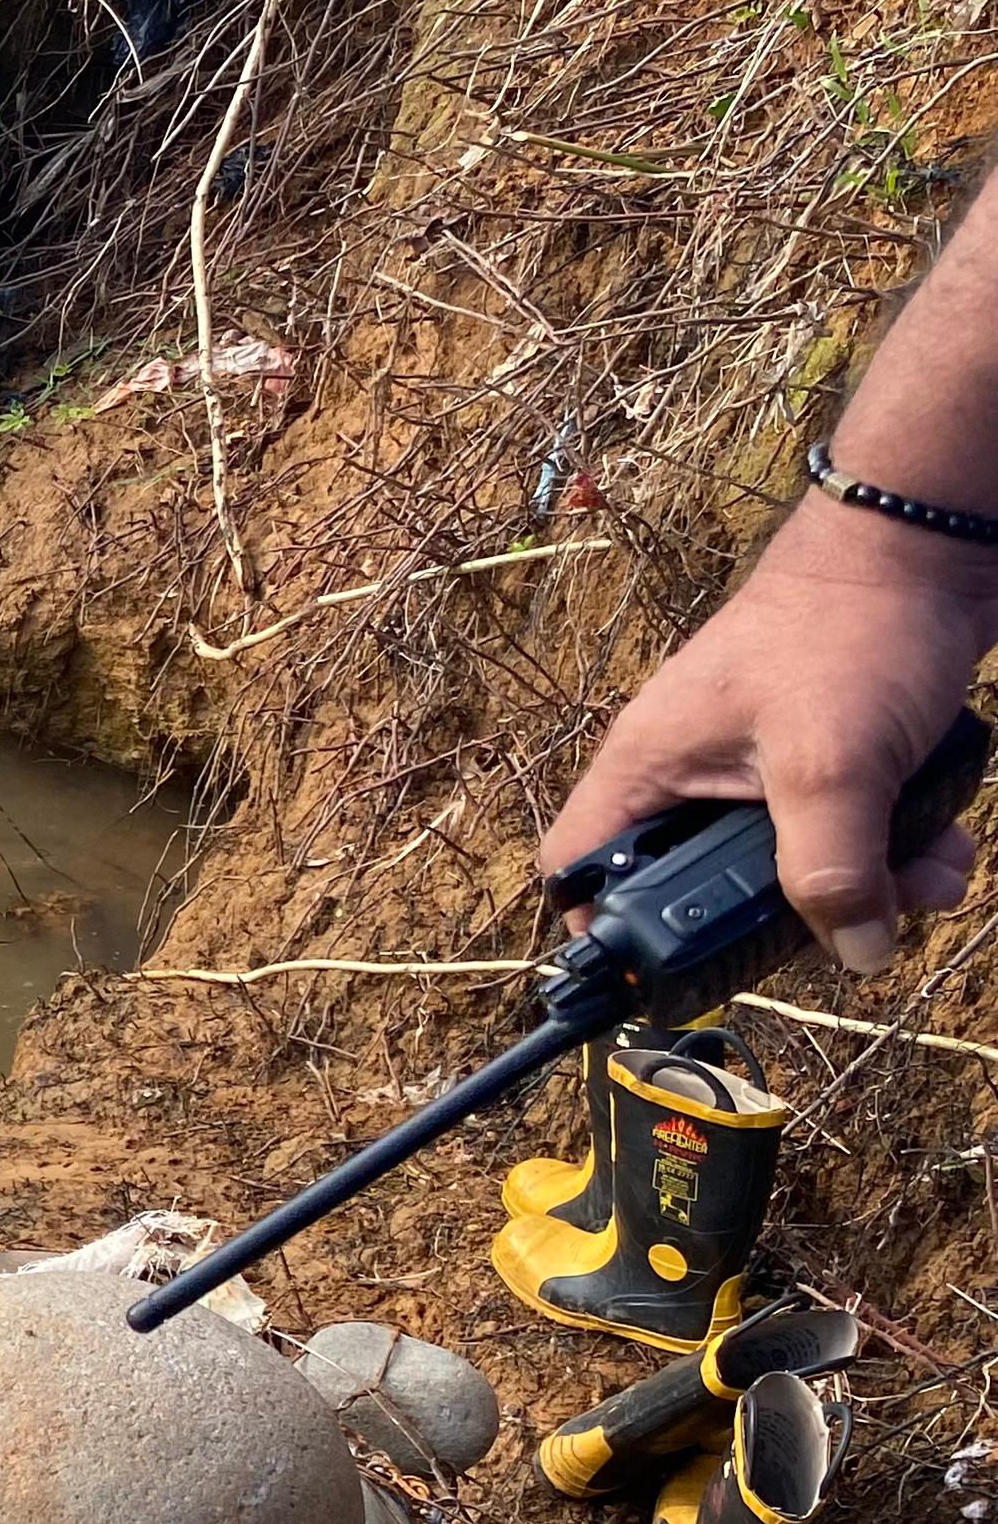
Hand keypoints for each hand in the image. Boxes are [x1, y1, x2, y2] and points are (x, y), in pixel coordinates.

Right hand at [538, 503, 997, 972]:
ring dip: (866, 884)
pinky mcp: (827, 754)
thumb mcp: (832, 765)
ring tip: (927, 878)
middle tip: (847, 926)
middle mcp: (693, 773)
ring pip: (792, 863)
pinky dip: (897, 847)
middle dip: (789, 916)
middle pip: (703, 887)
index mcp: (650, 768)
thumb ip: (832, 869)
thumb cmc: (848, 632)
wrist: (929, 548)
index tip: (666, 974)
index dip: (602, 930)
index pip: (579, 868)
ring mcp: (760, 764)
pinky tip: (944, 842)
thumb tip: (855, 952)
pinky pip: (846, 828)